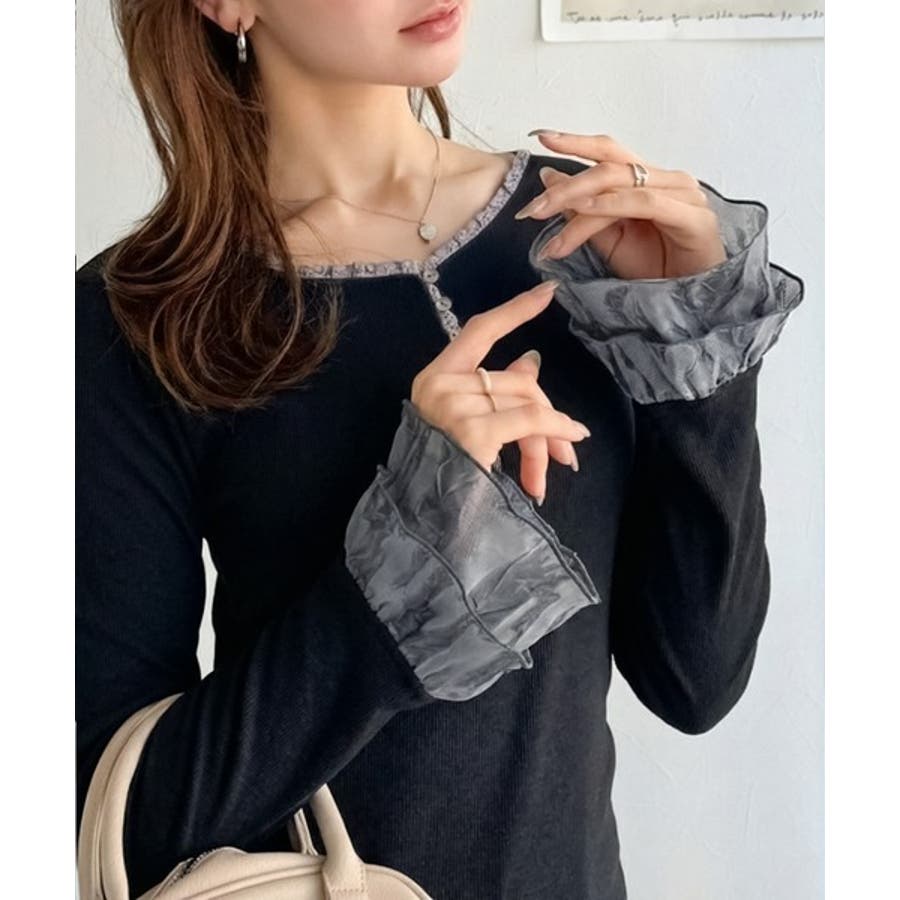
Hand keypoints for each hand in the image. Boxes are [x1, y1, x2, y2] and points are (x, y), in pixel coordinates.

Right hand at [410, 280, 591, 504]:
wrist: (422, 517)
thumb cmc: (444, 471)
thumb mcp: (469, 422)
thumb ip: (499, 391)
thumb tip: (531, 361)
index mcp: (433, 378)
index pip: (479, 330)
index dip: (515, 310)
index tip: (549, 291)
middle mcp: (438, 385)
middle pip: (515, 378)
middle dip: (547, 410)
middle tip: (568, 445)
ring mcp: (453, 406)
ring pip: (526, 400)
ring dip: (551, 436)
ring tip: (561, 463)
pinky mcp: (472, 431)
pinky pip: (531, 419)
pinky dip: (557, 429)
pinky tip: (570, 441)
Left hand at [516, 131, 727, 279]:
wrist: (691, 302)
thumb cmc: (656, 270)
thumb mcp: (609, 241)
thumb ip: (582, 212)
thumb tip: (549, 178)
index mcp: (649, 180)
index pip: (609, 152)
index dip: (575, 141)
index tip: (540, 134)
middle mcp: (667, 179)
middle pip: (610, 166)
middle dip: (566, 186)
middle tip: (532, 208)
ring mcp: (683, 194)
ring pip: (620, 184)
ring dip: (578, 202)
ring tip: (546, 217)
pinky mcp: (693, 216)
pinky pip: (644, 203)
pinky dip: (611, 205)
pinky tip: (584, 211)